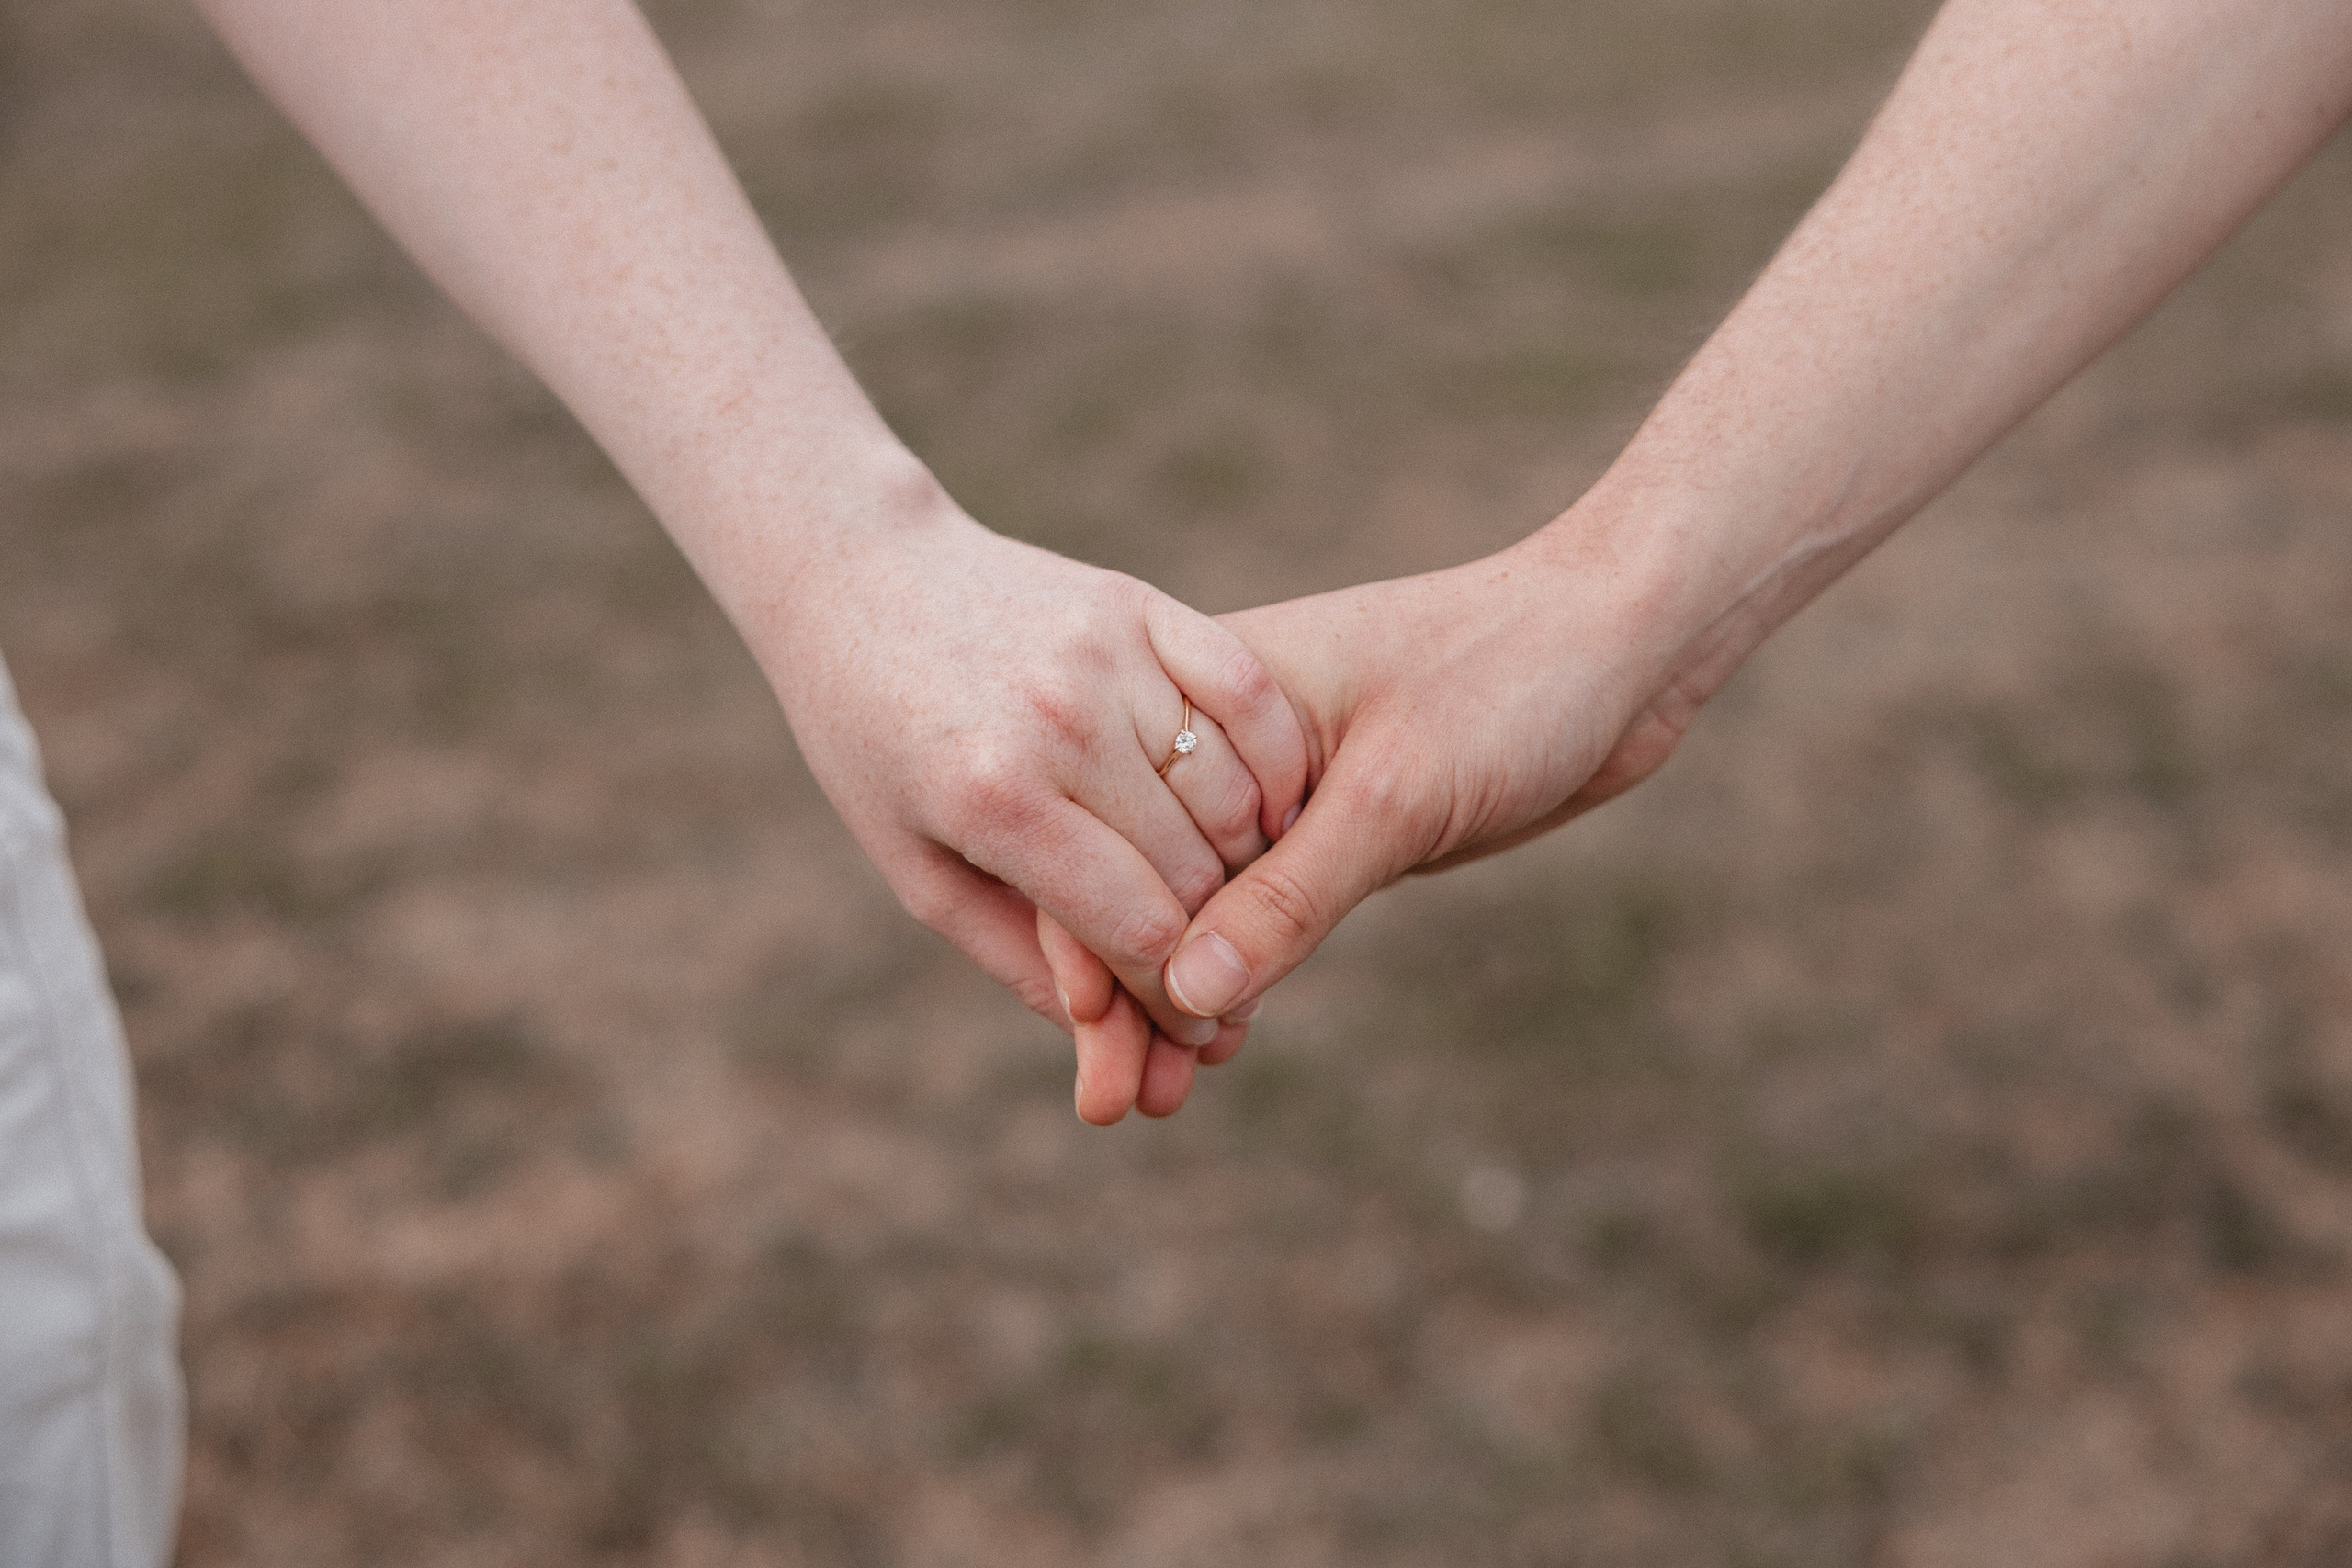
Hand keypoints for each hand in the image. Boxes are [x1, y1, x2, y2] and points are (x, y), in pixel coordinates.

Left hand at [740, 479, 1306, 1047]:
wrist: (860, 578)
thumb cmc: (876, 743)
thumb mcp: (918, 867)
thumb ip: (1016, 955)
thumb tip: (1110, 1039)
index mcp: (994, 798)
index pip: (1135, 926)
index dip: (1174, 999)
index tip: (1190, 1035)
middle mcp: (1059, 721)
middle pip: (1195, 869)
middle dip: (1217, 944)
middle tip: (1224, 980)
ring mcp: (1107, 653)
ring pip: (1234, 792)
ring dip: (1250, 859)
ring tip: (1234, 899)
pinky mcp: (1141, 602)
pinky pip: (1250, 693)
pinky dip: (1278, 760)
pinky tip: (1270, 808)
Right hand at [1039, 515, 1739, 1118]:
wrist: (1622, 643)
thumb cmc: (1512, 676)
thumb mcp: (1397, 791)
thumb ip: (1290, 895)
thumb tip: (1187, 994)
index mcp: (1209, 687)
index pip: (1117, 827)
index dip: (1093, 937)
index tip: (1089, 1039)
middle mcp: (1222, 739)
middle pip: (1139, 878)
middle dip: (1122, 991)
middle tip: (1110, 1105)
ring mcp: (1272, 785)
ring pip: (1194, 907)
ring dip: (1171, 1001)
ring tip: (1147, 1103)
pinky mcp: (1326, 826)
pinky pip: (1254, 912)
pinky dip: (1232, 977)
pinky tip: (1211, 1050)